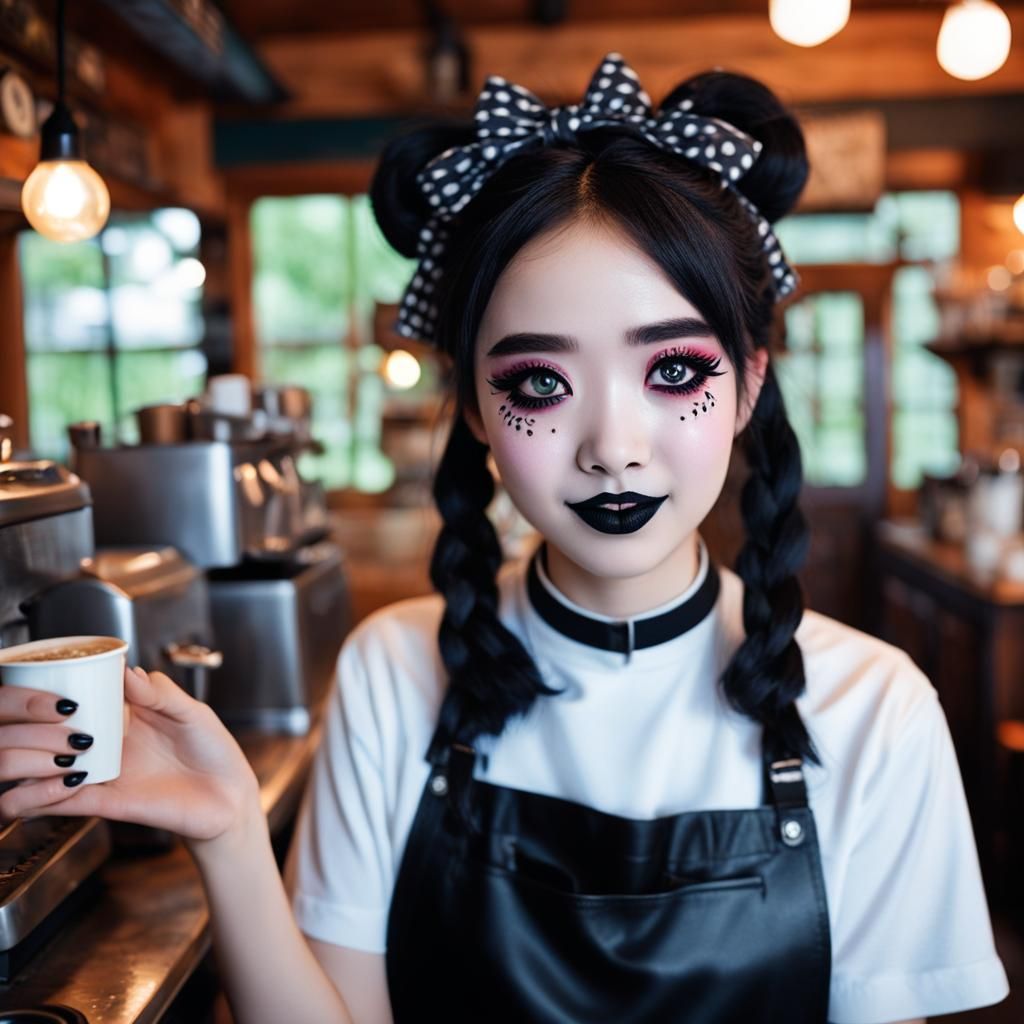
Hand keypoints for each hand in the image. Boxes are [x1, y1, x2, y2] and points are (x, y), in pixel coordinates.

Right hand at [0, 666, 258, 842]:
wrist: (230, 797)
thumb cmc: (214, 751)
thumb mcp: (193, 713)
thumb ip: (162, 694)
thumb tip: (129, 672)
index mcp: (127, 714)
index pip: (82, 697)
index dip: (62, 691)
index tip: (58, 687)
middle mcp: (108, 742)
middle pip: (53, 731)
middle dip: (40, 727)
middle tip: (58, 723)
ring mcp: (104, 772)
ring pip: (45, 769)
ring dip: (35, 762)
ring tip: (56, 753)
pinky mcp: (108, 803)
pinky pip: (64, 802)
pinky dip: (47, 796)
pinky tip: (59, 784)